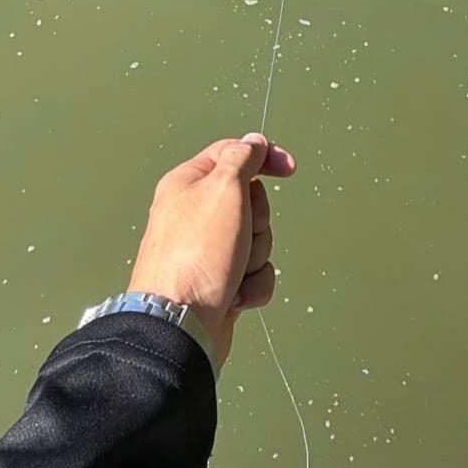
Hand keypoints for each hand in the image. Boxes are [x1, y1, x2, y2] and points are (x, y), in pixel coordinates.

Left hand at [128, 133, 295, 375]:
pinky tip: (234, 294)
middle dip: (257, 221)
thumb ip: (241, 160)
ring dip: (256, 257)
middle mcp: (194, 215)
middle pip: (252, 201)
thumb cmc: (194, 258)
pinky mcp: (218, 282)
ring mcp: (207, 251)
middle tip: (240, 233)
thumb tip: (252, 142)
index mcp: (188, 185)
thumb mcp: (224, 190)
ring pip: (257, 240)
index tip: (287, 167)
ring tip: (232, 270)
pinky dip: (252, 286)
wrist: (180, 325)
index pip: (233, 155)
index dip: (263, 158)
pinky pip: (255, 274)